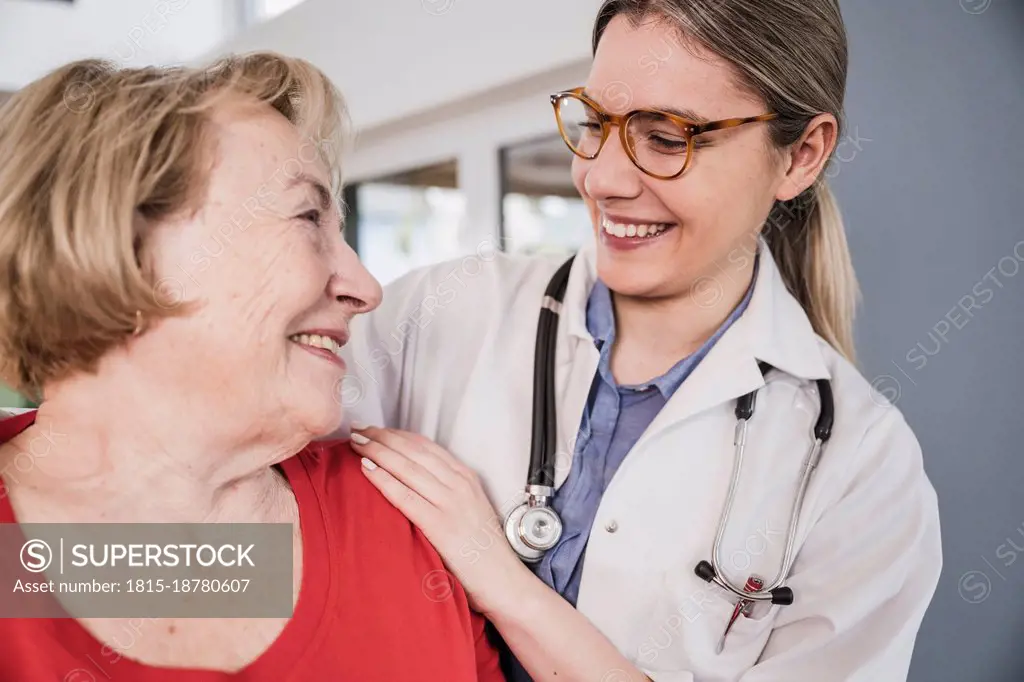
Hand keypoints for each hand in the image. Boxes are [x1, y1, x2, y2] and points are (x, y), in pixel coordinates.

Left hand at [350, 425, 529, 615]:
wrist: (503, 580)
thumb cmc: (484, 551)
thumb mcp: (470, 509)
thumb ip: (448, 492)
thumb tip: (415, 481)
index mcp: (466, 478)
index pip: (426, 446)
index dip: (397, 434)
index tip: (376, 429)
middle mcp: (459, 484)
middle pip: (414, 451)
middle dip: (383, 436)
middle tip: (358, 429)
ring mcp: (451, 503)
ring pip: (407, 468)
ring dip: (378, 451)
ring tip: (357, 443)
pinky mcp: (441, 525)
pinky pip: (405, 496)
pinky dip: (384, 479)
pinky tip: (366, 469)